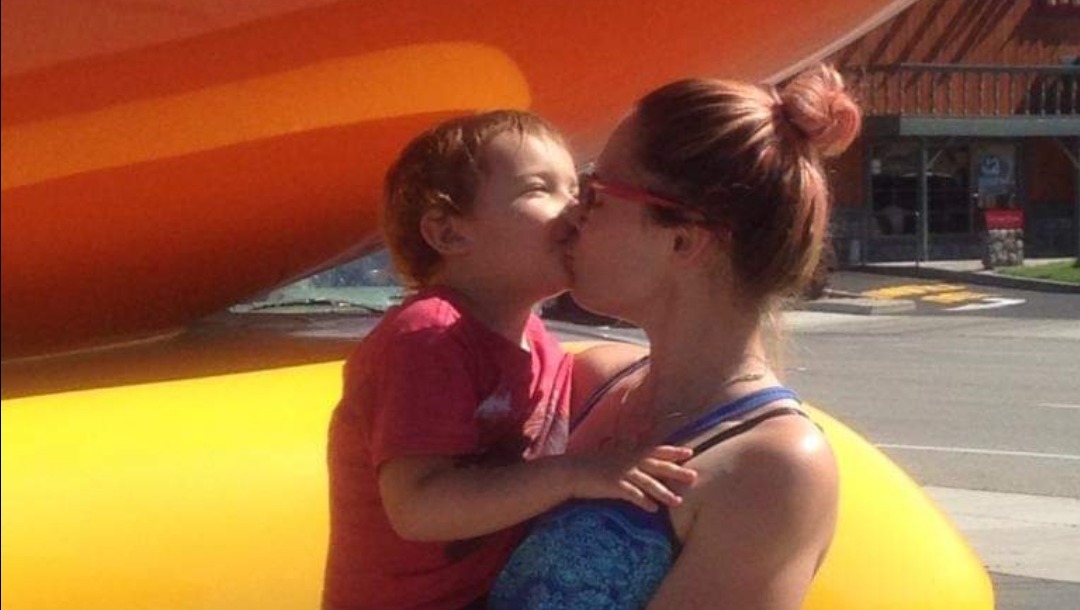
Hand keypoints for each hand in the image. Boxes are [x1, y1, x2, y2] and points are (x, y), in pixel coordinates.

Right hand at [569, 445, 696, 511]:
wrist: (570, 471)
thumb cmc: (590, 464)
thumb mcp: (611, 456)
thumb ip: (625, 455)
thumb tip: (636, 454)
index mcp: (629, 452)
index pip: (656, 449)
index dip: (673, 450)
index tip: (690, 452)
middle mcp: (628, 460)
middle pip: (657, 466)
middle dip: (676, 471)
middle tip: (694, 477)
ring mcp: (621, 472)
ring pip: (648, 483)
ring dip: (664, 493)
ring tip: (678, 502)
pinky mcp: (613, 485)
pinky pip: (632, 495)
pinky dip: (644, 502)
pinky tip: (654, 510)